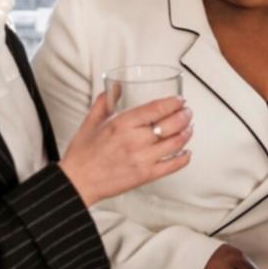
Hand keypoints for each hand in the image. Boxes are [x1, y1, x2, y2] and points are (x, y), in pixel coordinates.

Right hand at [60, 94, 191, 205]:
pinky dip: (184, 158)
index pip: (157, 108)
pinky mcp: (146, 175)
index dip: (173, 103)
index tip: (180, 100)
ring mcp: (143, 158)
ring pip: (175, 143)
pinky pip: (172, 166)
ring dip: (187, 133)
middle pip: (171, 124)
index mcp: (122, 123)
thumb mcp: (91, 121)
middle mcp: (135, 140)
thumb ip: (105, 101)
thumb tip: (115, 87)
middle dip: (185, 116)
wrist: (78, 181)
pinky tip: (186, 152)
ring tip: (189, 128)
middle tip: (188, 113)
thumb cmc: (83, 153)